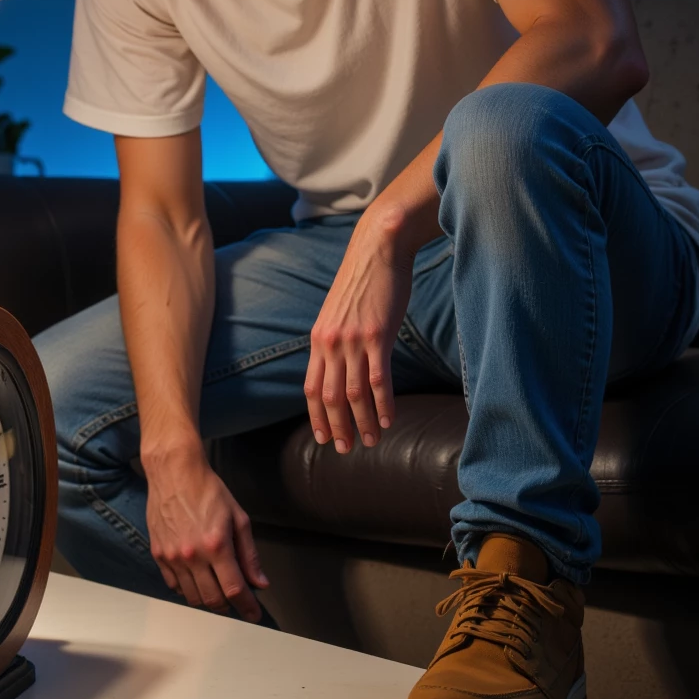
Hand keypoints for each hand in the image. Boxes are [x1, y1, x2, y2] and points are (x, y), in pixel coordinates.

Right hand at [143, 443, 268, 620]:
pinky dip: (188, 589)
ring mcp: (173, 557)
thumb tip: (260, 582)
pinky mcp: (158, 554)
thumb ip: (249, 553)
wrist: (174, 472)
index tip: (254, 615)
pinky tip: (197, 579)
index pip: (234, 590)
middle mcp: (193, 555)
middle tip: (236, 599)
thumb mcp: (238, 517)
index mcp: (216, 545)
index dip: (247, 607)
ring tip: (217, 589)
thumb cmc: (208, 490)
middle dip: (229, 605)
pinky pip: (173, 586)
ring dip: (208, 600)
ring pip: (192, 597)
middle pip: (213, 600)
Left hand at [304, 207, 413, 451]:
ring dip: (362, 422)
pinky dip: (382, 404)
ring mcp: (353, 340)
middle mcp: (331, 343)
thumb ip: (336, 340)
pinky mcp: (378, 335)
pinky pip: (378, 378)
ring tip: (371, 442)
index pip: (311, 387)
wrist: (378, 249)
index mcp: (319, 339)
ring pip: (354, 393)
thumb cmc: (363, 281)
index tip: (323, 437)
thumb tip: (339, 366)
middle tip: (345, 449)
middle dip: (337, 427)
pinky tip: (387, 420)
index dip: (316, 416)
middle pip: (329, 397)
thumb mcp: (339, 313)